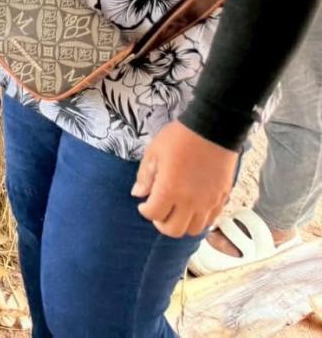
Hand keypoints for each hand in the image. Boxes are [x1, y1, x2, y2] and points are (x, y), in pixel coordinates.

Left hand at [133, 121, 236, 237]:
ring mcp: (208, 202)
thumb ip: (145, 176)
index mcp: (169, 189)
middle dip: (161, 223)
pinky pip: (210, 220)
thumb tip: (138, 194)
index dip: (145, 211)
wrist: (213, 129)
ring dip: (181, 223)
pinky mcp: (222, 199)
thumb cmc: (179, 138)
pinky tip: (192, 207)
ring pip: (193, 230)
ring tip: (176, 210)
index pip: (153, 214)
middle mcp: (190, 202)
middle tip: (158, 210)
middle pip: (174, 230)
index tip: (144, 203)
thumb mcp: (154, 152)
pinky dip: (199, 219)